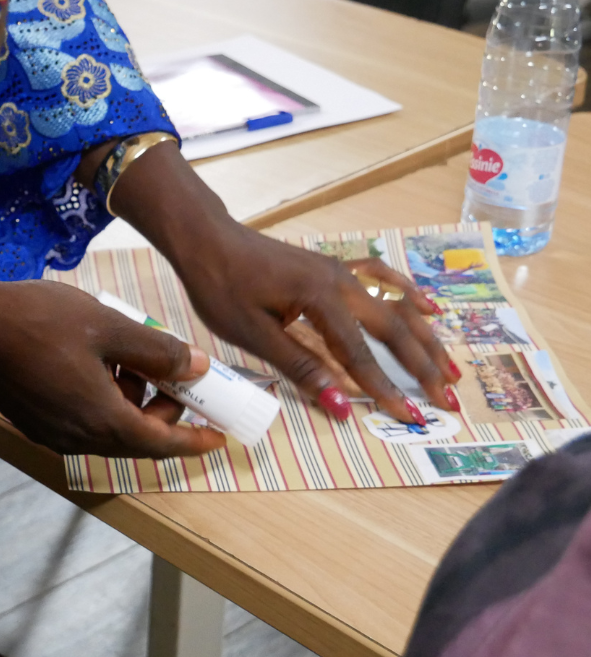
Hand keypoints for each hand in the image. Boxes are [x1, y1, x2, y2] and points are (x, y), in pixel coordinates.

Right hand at [0, 267, 225, 457]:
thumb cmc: (40, 322)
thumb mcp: (110, 327)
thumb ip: (158, 352)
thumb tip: (196, 368)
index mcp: (103, 421)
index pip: (162, 444)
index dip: (194, 440)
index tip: (218, 436)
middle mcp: (78, 438)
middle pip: (136, 439)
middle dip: (163, 414)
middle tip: (176, 377)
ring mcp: (52, 433)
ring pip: (108, 429)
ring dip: (130, 403)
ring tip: (131, 357)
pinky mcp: (34, 421)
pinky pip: (83, 421)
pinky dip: (103, 402)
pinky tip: (98, 364)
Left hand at [107, 141, 456, 424]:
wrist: (206, 239)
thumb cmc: (221, 286)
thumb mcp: (254, 335)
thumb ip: (301, 368)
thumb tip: (340, 405)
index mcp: (320, 299)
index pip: (360, 355)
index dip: (385, 389)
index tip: (408, 417)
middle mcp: (340, 281)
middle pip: (393, 329)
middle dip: (422, 367)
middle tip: (447, 402)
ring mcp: (340, 269)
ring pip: (395, 304)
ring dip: (425, 337)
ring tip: (450, 368)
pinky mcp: (332, 266)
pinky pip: (383, 279)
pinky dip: (409, 294)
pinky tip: (429, 307)